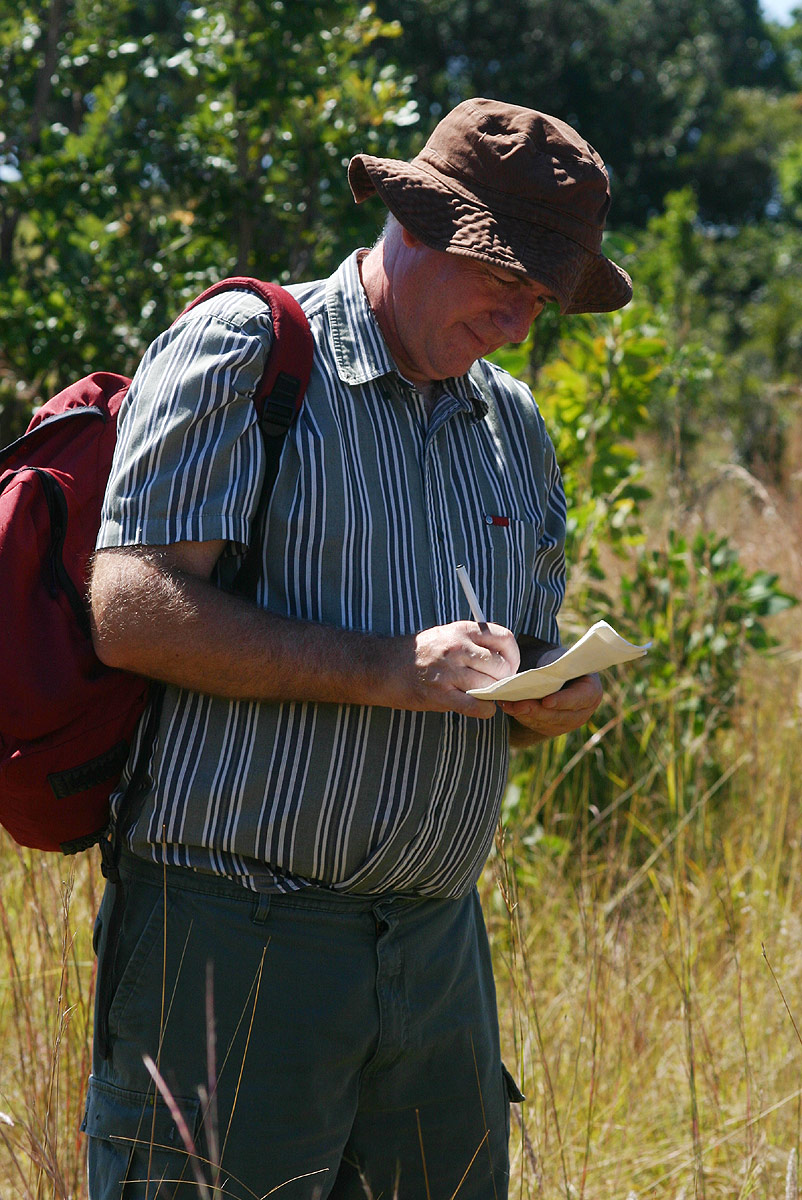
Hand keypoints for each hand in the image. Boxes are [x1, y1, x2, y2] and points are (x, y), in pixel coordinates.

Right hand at [396, 620, 520, 717]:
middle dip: (505, 679)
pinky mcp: (440, 694)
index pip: (505, 639)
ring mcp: (448, 671)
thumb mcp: (448, 634)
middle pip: (501, 666)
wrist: (384, 666)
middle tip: (497, 684)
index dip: (513, 655)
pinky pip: (477, 706)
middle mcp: (457, 648)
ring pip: (490, 686)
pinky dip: (485, 710)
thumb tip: (505, 658)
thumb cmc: (420, 653)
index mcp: (462, 630)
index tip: (508, 665)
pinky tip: (481, 708)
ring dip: (493, 694)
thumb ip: (475, 642)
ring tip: (485, 695)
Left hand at [500, 643, 602, 743]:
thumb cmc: (560, 662)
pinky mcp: (552, 728)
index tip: (546, 701)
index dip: (563, 701)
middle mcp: (582, 711)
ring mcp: (568, 723)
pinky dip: (521, 717)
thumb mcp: (561, 659)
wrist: (555, 673)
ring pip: (546, 723)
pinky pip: (536, 725)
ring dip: (525, 715)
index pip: (579, 699)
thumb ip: (556, 667)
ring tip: (508, 704)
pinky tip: (508, 707)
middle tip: (518, 705)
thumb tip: (539, 673)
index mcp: (591, 691)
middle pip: (560, 716)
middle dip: (537, 711)